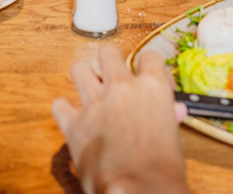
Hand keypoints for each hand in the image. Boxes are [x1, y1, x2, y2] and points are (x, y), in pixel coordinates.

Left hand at [51, 46, 190, 193]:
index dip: (148, 65)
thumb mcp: (173, 136)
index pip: (149, 57)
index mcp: (152, 89)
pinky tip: (73, 116)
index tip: (147, 75)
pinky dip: (64, 109)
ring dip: (84, 77)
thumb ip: (166, 116)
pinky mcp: (74, 122)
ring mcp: (94, 103)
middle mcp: (121, 88)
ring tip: (90, 88)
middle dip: (110, 62)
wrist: (138, 188)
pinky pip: (59, 104)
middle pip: (108, 52)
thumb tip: (171, 111)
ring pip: (78, 68)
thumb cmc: (162, 170)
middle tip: (113, 75)